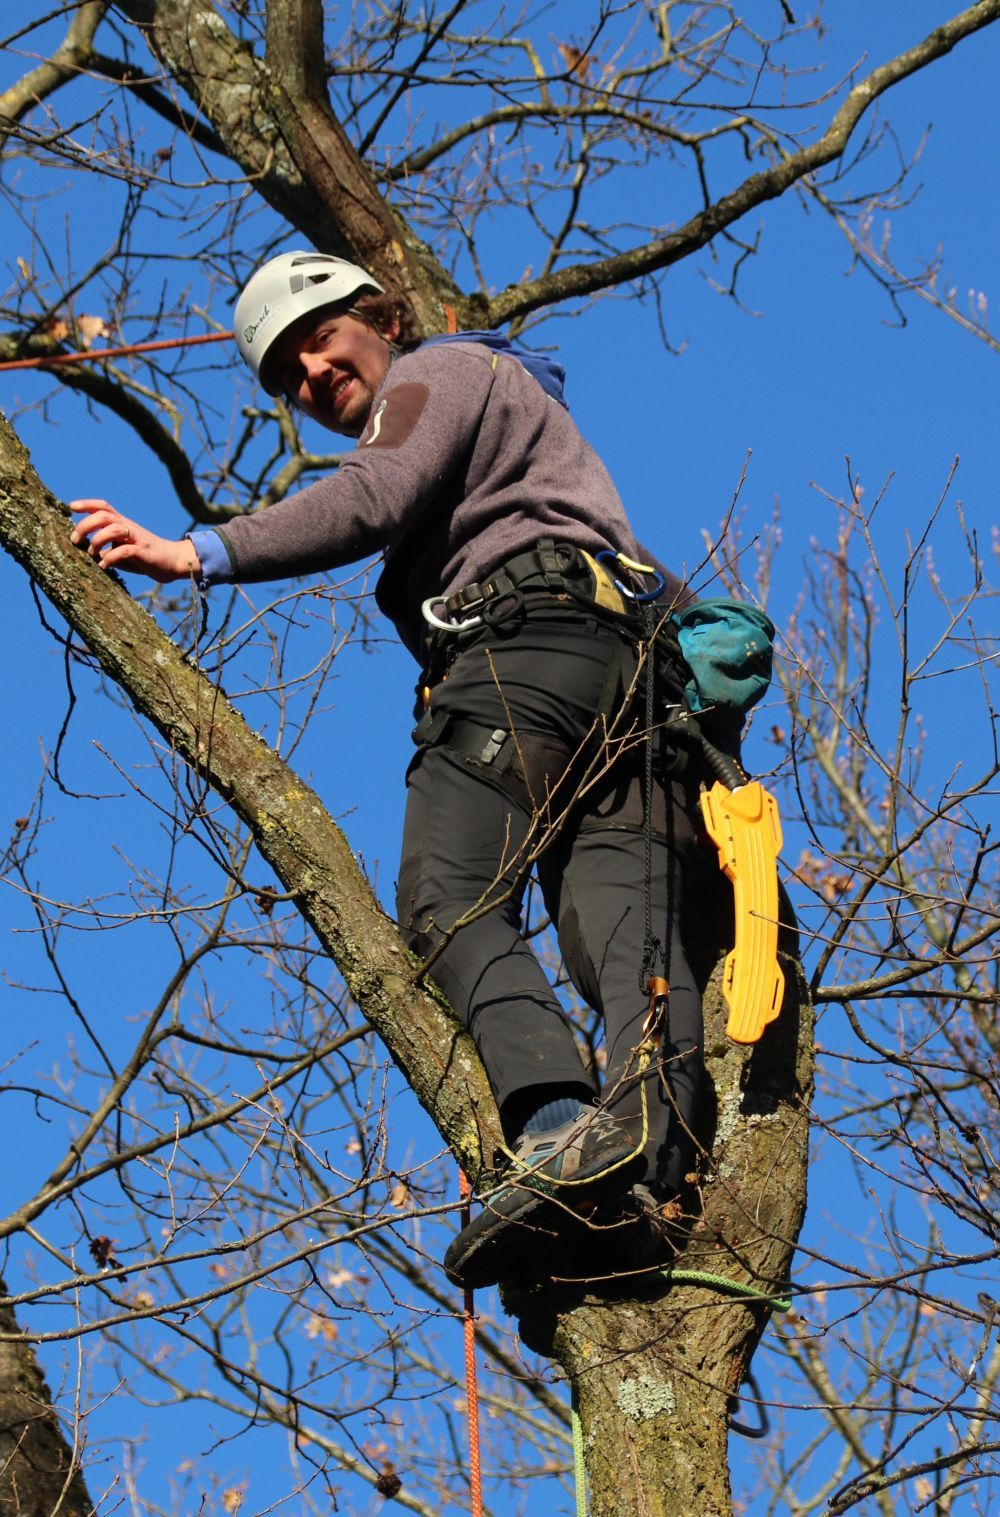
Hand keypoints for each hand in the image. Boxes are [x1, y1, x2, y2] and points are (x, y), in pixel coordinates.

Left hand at [70, 500, 200, 582]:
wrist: (173, 561)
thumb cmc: (143, 557)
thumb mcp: (121, 550)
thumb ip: (105, 548)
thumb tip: (85, 550)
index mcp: (122, 524)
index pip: (103, 507)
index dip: (87, 504)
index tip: (71, 507)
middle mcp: (128, 527)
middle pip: (103, 516)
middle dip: (85, 525)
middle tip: (75, 540)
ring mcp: (137, 538)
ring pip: (113, 529)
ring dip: (98, 540)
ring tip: (92, 554)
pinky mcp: (144, 552)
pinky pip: (125, 550)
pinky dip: (110, 558)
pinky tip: (104, 566)